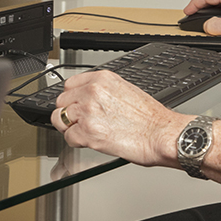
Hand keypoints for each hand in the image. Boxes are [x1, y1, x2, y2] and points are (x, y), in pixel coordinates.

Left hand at [52, 71, 183, 167]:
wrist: (160, 134)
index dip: (72, 98)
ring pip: (59, 119)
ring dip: (70, 127)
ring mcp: (88, 111)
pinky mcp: (87, 132)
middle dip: (70, 113)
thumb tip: (89, 98)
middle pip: (61, 101)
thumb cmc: (149, 117)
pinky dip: (77, 142)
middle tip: (83, 122)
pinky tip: (92, 141)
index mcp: (102, 79)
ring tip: (86, 132)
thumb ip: (103, 91)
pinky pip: (68, 137)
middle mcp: (92, 92)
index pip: (69, 85)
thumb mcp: (125, 90)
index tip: (76, 105)